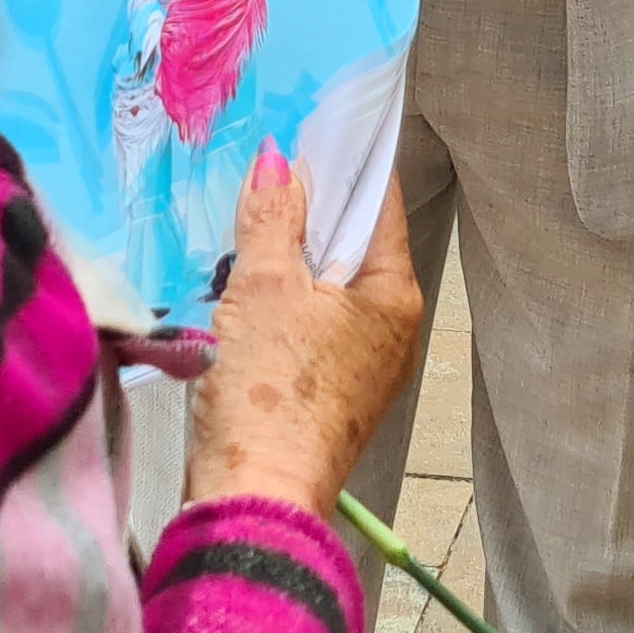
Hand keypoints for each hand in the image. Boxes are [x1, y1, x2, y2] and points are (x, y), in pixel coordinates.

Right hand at [189, 160, 425, 524]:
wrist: (253, 505)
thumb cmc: (268, 396)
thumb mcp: (263, 287)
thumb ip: (271, 215)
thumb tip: (280, 159)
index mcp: (395, 294)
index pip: (377, 202)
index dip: (342, 162)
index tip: (306, 127)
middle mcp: (393, 329)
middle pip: (349, 244)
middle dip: (304, 215)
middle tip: (256, 182)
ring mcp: (363, 367)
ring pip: (324, 288)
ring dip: (284, 265)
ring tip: (239, 239)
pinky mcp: (328, 396)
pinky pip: (308, 327)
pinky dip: (278, 307)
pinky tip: (238, 300)